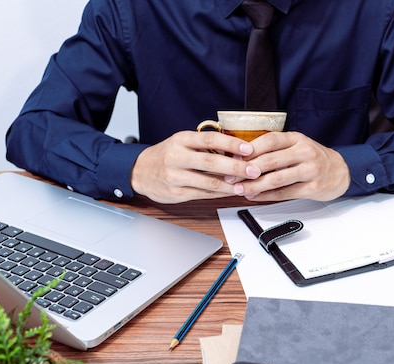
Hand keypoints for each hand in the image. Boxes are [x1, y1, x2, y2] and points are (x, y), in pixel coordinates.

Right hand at [131, 130, 260, 202]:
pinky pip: (203, 194)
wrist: (139, 171)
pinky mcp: (176, 193)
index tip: (248, 148)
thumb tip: (237, 149)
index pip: (209, 139)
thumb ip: (206, 145)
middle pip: (211, 161)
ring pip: (208, 182)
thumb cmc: (168, 154)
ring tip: (247, 185)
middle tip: (253, 170)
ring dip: (231, 185)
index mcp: (181, 140)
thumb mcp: (183, 142)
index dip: (231, 143)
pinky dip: (220, 193)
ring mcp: (175, 176)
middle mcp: (176, 156)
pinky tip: (232, 192)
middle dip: (236, 167)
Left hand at [232, 131, 350, 201]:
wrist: (340, 171)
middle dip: (247, 171)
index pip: (269, 140)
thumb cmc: (313, 158)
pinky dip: (267, 196)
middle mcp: (304, 152)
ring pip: (276, 179)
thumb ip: (274, 150)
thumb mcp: (296, 146)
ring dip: (255, 186)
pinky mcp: (312, 188)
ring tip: (241, 190)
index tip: (233, 159)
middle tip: (232, 178)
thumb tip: (242, 158)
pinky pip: (285, 193)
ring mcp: (310, 170)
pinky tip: (256, 196)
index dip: (249, 150)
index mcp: (296, 138)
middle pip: (270, 161)